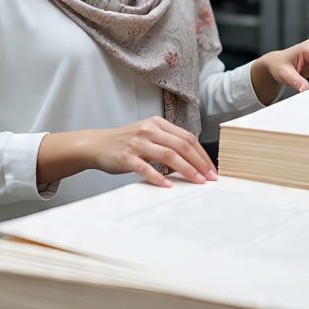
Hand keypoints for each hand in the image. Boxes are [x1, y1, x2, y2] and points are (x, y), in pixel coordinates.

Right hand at [92, 116, 217, 188]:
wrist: (97, 144)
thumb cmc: (126, 142)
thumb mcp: (148, 134)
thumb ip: (167, 142)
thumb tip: (193, 159)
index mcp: (157, 123)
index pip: (187, 137)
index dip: (202, 154)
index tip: (211, 168)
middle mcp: (149, 130)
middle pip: (181, 145)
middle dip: (199, 163)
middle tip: (209, 177)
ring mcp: (138, 143)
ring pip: (168, 155)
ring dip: (186, 170)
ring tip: (197, 181)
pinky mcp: (127, 157)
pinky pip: (146, 168)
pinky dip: (159, 177)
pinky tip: (168, 185)